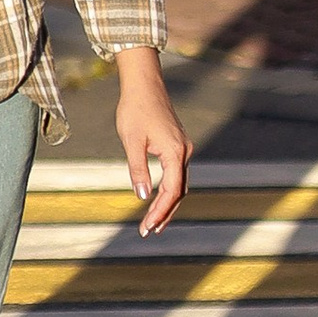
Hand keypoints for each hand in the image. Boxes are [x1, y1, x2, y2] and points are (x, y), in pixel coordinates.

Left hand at [115, 51, 191, 233]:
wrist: (144, 85)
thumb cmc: (135, 110)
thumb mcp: (132, 140)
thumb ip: (138, 169)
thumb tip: (141, 196)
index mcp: (176, 152)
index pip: (172, 191)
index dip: (160, 211)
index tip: (147, 227)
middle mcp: (185, 152)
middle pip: (179, 192)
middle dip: (164, 213)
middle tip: (149, 231)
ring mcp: (183, 149)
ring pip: (179, 184)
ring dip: (167, 205)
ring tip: (153, 224)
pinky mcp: (177, 146)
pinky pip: (177, 175)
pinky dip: (168, 191)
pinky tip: (158, 200)